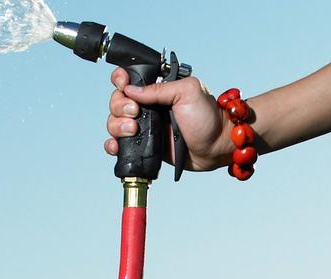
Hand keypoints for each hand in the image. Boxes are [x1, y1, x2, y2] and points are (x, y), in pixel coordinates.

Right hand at [103, 67, 232, 172]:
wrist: (216, 148)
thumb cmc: (208, 118)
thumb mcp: (187, 92)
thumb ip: (159, 89)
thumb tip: (130, 90)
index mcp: (157, 89)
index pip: (129, 79)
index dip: (120, 80)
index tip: (123, 86)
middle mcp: (148, 107)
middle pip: (117, 102)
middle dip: (119, 106)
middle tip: (135, 113)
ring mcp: (145, 127)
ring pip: (115, 123)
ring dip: (117, 125)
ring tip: (133, 130)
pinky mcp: (145, 146)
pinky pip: (121, 144)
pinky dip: (114, 145)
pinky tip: (118, 146)